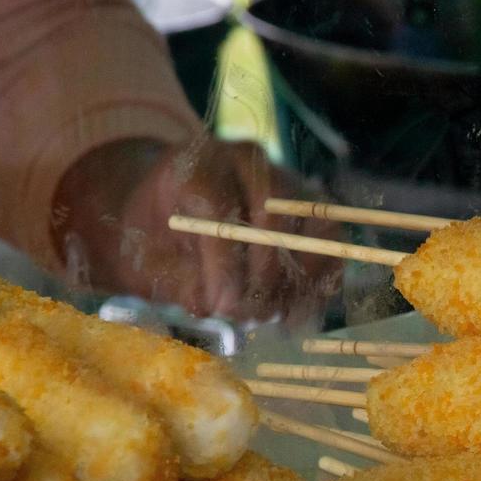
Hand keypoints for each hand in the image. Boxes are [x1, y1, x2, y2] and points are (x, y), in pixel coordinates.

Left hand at [52, 136, 342, 324]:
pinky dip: (318, 282)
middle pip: (274, 216)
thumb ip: (173, 279)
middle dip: (263, 278)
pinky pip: (332, 244)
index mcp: (198, 162)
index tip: (219, 309)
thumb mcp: (147, 257)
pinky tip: (293, 312)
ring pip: (311, 229)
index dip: (222, 264)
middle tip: (247, 318)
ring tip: (269, 318)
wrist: (176, 214)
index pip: (219, 206)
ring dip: (296, 282)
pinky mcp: (314, 207)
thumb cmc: (158, 238)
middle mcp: (250, 161)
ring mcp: (288, 181)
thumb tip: (208, 306)